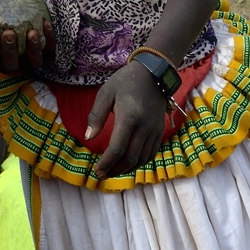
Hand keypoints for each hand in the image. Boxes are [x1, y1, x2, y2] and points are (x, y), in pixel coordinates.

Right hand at [0, 14, 54, 78]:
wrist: (11, 10)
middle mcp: (10, 65)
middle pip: (10, 65)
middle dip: (9, 51)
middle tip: (8, 33)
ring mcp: (28, 62)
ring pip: (33, 63)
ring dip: (32, 49)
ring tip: (31, 32)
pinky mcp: (44, 54)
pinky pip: (49, 51)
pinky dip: (49, 39)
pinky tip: (45, 23)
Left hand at [86, 60, 167, 179]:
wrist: (153, 74)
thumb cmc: (125, 82)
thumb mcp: (106, 93)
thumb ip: (96, 116)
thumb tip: (89, 138)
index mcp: (129, 117)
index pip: (117, 148)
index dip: (106, 163)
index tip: (96, 171)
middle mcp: (144, 128)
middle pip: (130, 158)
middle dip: (115, 170)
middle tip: (102, 175)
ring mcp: (154, 131)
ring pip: (141, 159)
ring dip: (127, 169)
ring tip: (113, 171)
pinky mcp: (159, 132)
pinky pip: (150, 154)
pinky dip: (139, 163)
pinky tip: (128, 164)